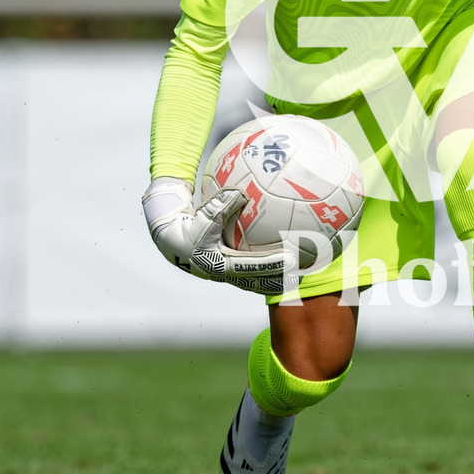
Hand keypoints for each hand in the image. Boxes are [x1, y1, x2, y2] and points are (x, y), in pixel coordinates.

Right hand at [141, 177, 288, 293]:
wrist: (170, 239)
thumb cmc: (186, 226)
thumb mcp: (202, 216)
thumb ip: (220, 205)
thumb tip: (241, 193)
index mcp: (219, 265)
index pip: (251, 267)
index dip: (272, 264)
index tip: (291, 259)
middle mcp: (226, 274)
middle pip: (258, 281)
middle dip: (280, 279)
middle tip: (303, 272)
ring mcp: (227, 274)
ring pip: (256, 280)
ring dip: (276, 279)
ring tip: (300, 274)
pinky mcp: (229, 268)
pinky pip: (251, 271)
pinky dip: (267, 269)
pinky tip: (283, 262)